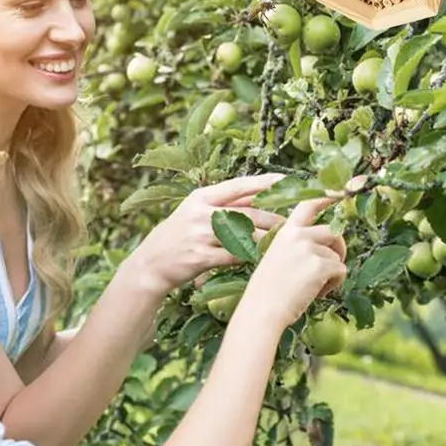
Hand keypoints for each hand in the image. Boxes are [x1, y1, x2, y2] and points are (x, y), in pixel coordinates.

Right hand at [129, 174, 286, 294]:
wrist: (150, 264)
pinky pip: (236, 256)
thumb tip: (258, 195)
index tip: (288, 180)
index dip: (265, 183)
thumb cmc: (177, 237)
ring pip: (245, 235)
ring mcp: (201, 234)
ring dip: (267, 240)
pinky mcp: (202, 256)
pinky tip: (263, 260)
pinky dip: (251, 257)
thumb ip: (224, 205)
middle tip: (294, 224)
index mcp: (201, 197)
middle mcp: (201, 212)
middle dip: (274, 219)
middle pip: (248, 213)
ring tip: (284, 243)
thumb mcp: (194, 212)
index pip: (238, 186)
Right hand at [247, 196, 347, 328]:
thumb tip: (325, 248)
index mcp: (285, 232)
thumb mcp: (277, 259)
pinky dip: (334, 284)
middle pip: (333, 231)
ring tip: (313, 287)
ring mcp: (309, 248)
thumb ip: (297, 248)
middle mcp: (297, 235)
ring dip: (332, 273)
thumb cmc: (268, 291)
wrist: (262, 310)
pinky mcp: (320, 264)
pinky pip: (341, 270)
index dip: (327, 197)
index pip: (308, 205)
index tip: (343, 191)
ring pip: (337, 256)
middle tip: (329, 270)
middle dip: (338, 249)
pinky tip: (316, 293)